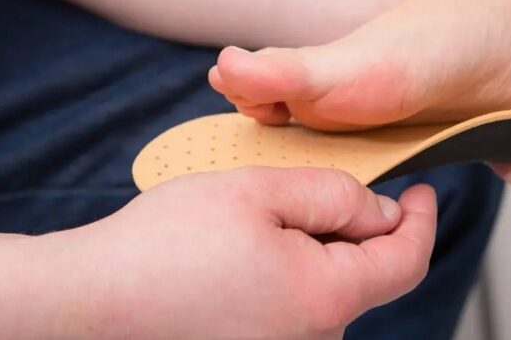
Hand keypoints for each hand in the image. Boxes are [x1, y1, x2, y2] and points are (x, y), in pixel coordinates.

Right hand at [0, 167, 435, 338]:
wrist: (86, 303)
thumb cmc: (162, 248)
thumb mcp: (259, 192)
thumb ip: (335, 196)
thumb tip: (382, 210)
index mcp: (323, 300)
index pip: (405, 261)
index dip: (423, 220)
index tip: (424, 190)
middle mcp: (311, 339)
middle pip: (365, 274)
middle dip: (358, 226)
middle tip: (319, 186)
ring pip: (327, 287)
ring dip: (317, 246)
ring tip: (265, 216)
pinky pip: (295, 304)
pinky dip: (291, 269)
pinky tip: (249, 249)